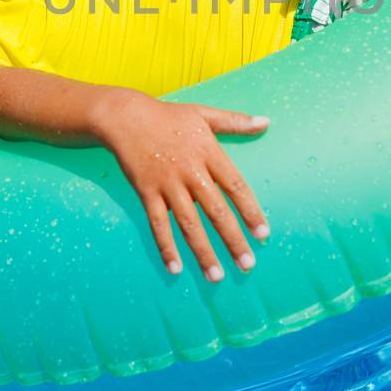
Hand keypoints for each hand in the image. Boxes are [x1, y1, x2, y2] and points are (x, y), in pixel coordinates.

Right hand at [95, 92, 272, 281]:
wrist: (124, 116)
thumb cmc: (168, 116)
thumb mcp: (204, 114)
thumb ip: (235, 122)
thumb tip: (266, 122)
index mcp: (208, 152)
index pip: (235, 187)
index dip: (250, 211)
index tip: (263, 234)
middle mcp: (190, 171)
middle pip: (216, 211)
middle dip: (233, 240)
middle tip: (247, 265)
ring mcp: (167, 184)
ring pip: (188, 224)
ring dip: (203, 251)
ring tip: (215, 276)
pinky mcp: (146, 192)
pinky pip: (158, 224)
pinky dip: (166, 246)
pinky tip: (175, 268)